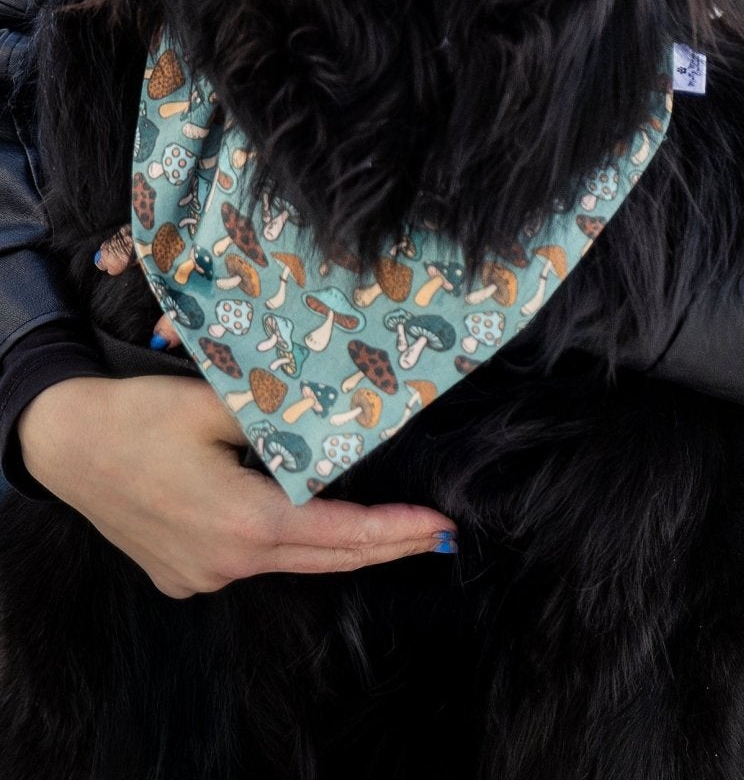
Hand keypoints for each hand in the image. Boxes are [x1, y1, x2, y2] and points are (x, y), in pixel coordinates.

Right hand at [17, 374, 455, 598]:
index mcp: (243, 523)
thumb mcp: (218, 404)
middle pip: (323, 557)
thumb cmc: (141, 415)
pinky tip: (301, 515)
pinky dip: (282, 540)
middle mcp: (226, 563)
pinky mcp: (182, 574)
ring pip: (286, 559)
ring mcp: (201, 576)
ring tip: (386, 524)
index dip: (394, 532)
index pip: (339, 534)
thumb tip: (335, 427)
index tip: (440, 530)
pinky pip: (246, 559)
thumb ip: (281, 423)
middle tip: (435, 535)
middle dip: (383, 544)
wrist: (65, 443)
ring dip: (333, 541)